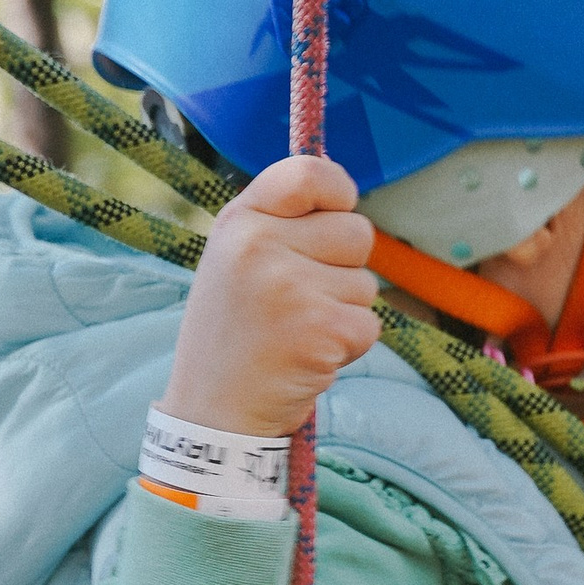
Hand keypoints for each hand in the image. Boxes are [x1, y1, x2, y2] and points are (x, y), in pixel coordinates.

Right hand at [164, 155, 378, 437]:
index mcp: (239, 221)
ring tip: (297, 333)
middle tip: (300, 302)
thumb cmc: (233, 336)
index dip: (338, 190)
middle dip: (344, 268)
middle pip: (357, 231)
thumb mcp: (235, 261)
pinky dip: (350, 346)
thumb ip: (280, 224)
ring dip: (344, 312)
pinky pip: (370, 324)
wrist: (213, 412)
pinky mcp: (321, 329)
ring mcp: (291, 287)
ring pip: (366, 283)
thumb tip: (346, 196)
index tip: (339, 208)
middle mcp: (261, 245)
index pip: (309, 172)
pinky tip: (309, 357)